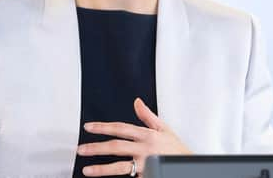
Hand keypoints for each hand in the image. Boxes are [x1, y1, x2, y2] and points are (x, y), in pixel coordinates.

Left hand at [77, 98, 191, 176]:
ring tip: (87, 170)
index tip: (88, 127)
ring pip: (120, 167)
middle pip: (116, 147)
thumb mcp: (164, 129)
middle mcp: (145, 150)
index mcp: (147, 135)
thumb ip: (148, 116)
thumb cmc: (176, 149)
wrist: (191, 167)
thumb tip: (136, 102)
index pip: (121, 129)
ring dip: (102, 169)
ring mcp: (145, 166)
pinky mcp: (147, 176)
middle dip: (96, 148)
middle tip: (81, 149)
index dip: (103, 127)